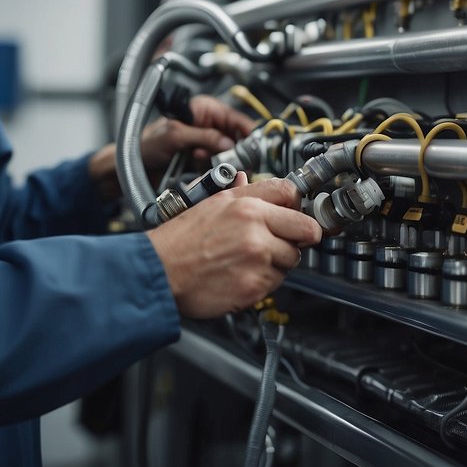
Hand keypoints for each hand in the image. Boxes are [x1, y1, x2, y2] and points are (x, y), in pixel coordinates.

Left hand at [139, 94, 255, 170]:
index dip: (247, 132)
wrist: (129, 167)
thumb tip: (228, 144)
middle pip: (236, 138)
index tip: (255, 146)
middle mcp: (206, 124)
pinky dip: (213, 169)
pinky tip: (197, 166)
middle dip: (234, 150)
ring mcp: (204, 143)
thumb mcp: (175, 135)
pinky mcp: (201, 161)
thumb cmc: (143, 143)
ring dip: (221, 160)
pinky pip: (218, 166)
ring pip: (228, 154)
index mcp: (203, 109)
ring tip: (202, 160)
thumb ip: (204, 137)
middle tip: (234, 160)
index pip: (236, 118)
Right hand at [146, 173, 322, 317]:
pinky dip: (263, 282)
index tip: (297, 215)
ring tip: (248, 260)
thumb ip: (239, 192)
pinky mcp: (255, 287)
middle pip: (306, 231)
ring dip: (277, 262)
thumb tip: (248, 180)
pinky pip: (276, 283)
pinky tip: (241, 274)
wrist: (159, 271)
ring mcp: (257, 259)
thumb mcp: (209, 202)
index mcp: (246, 205)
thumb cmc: (180, 239)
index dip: (297, 206)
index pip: (293, 194)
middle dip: (296, 238)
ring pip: (291, 260)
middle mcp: (256, 230)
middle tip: (279, 242)